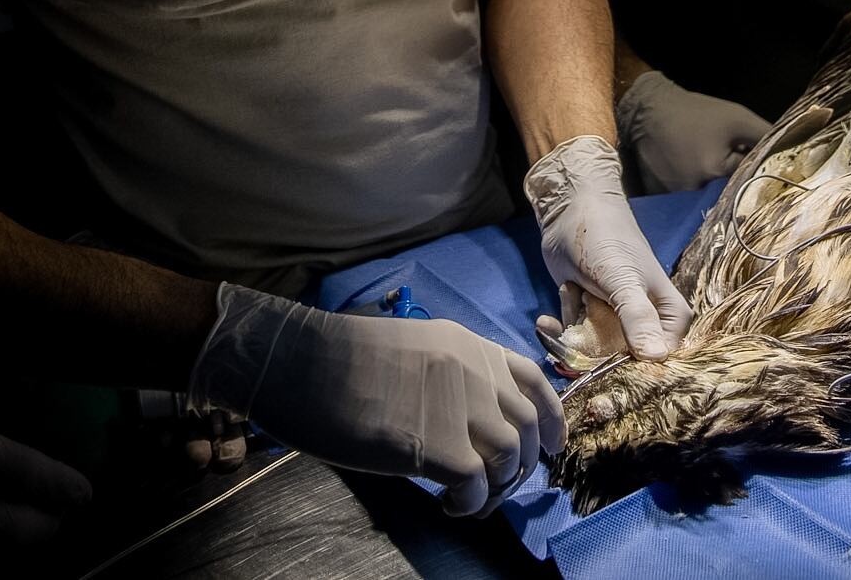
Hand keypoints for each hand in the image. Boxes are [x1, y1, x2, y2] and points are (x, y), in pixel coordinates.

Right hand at [188, 284, 562, 517]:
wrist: (298, 365)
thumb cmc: (337, 362)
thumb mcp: (411, 351)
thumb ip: (447, 375)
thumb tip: (466, 418)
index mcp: (466, 344)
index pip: (531, 378)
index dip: (550, 417)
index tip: (552, 445)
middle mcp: (474, 369)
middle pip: (527, 424)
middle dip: (522, 463)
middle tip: (497, 487)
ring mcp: (461, 405)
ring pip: (510, 457)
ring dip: (497, 488)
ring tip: (469, 502)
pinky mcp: (439, 445)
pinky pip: (478, 485)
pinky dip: (470, 504)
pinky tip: (447, 506)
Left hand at [524, 134, 692, 358]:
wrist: (571, 211)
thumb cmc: (607, 240)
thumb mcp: (623, 280)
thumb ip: (638, 319)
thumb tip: (656, 358)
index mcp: (669, 316)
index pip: (661, 361)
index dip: (634, 370)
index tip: (606, 367)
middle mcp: (645, 324)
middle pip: (622, 364)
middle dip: (592, 349)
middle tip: (579, 320)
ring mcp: (613, 323)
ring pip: (593, 354)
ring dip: (571, 334)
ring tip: (571, 294)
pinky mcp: (586, 318)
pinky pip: (573, 341)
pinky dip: (558, 331)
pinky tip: (545, 319)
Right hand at [617, 71, 769, 192]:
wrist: (648, 111)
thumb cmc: (696, 112)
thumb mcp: (736, 117)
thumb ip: (764, 134)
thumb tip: (789, 149)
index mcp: (715, 171)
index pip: (748, 181)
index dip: (757, 172)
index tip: (764, 168)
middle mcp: (694, 192)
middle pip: (728, 197)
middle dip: (737, 186)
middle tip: (741, 172)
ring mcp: (675, 199)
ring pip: (708, 203)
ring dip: (717, 193)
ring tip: (716, 174)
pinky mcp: (662, 200)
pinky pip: (687, 205)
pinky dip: (696, 195)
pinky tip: (696, 178)